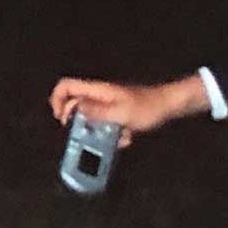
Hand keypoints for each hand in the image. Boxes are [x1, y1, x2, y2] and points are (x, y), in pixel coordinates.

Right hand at [48, 74, 206, 145]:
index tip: (62, 120)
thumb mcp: (120, 113)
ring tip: (106, 141)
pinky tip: (124, 139)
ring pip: (89, 114)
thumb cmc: (146, 108)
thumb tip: (74, 110)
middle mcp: (98, 94)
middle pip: (73, 101)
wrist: (170, 106)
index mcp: (96, 90)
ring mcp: (108, 102)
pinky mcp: (117, 111)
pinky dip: (111, 132)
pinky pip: (105, 122)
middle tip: (80, 134)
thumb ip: (96, 112)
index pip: (66, 86)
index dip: (57, 100)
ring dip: (94, 129)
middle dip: (74, 119)